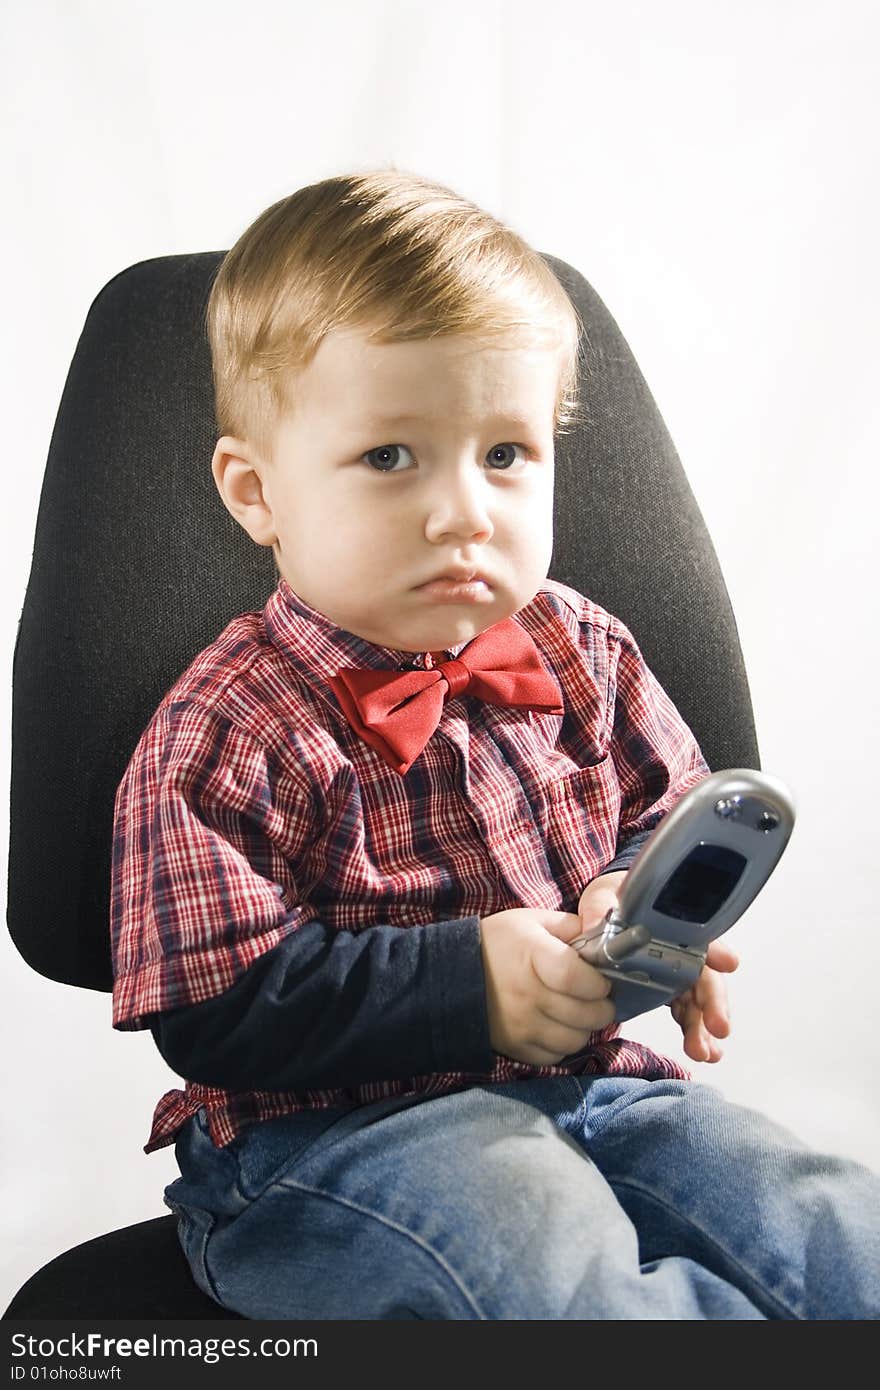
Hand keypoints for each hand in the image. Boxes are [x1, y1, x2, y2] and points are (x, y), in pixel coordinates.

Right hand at [479, 906, 615, 1064]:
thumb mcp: (531, 921)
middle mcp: (527, 994)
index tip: (603, 982)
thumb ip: (570, 926)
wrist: (449, 974)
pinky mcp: (514, 1047)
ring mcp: (520, 1025)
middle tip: (600, 1000)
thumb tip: (602, 938)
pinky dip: (562, 1044)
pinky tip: (558, 1027)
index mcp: (533, 956)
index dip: (598, 984)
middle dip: (602, 1008)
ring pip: (574, 1040)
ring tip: (580, 1014)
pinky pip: (554, 1056)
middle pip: (583, 1014)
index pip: (577, 979)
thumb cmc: (496, 944)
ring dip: (585, 1028)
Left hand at [578, 871, 738, 1063]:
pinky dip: (693, 1032)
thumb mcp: (602, 896)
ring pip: (698, 1001)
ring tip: (707, 1052)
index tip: (727, 963)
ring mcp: (677, 972)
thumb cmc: (612, 900)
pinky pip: (685, 1013)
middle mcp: (681, 948)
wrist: (603, 913)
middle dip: (714, 1002)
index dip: (714, 949)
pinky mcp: (667, 990)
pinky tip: (701, 1050)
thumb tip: (598, 919)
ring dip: (704, 1027)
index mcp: (669, 923)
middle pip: (704, 976)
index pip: (697, 935)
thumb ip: (600, 906)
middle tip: (718, 1026)